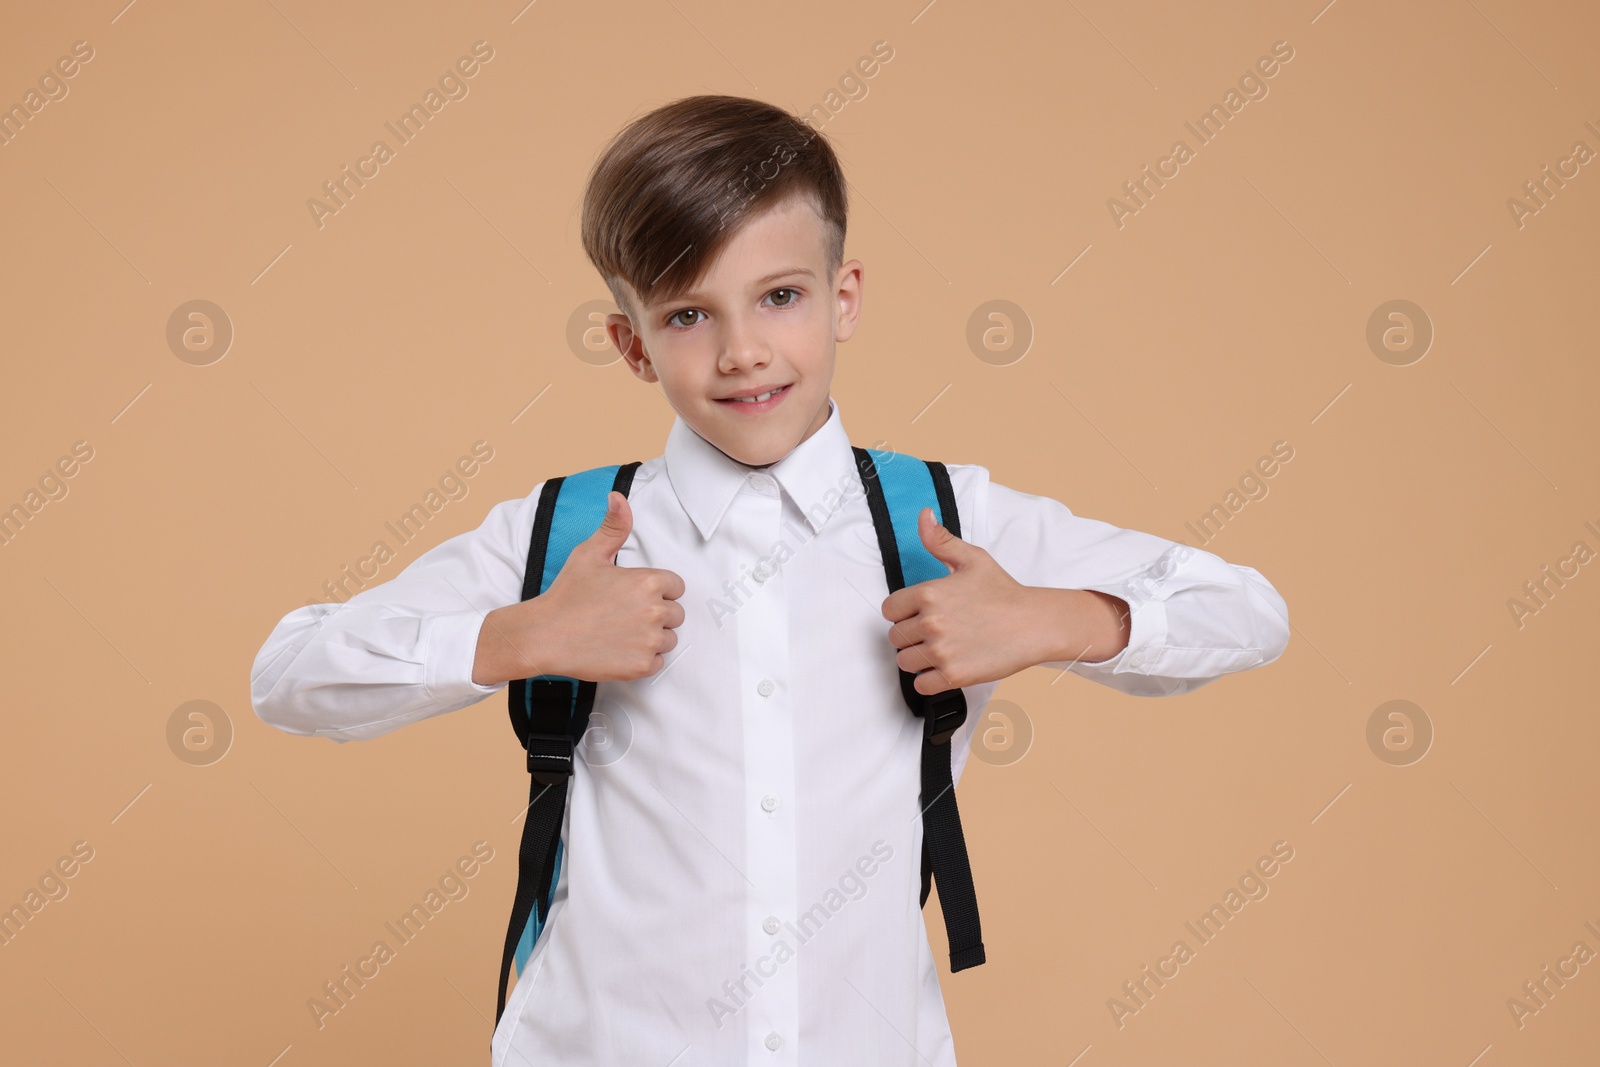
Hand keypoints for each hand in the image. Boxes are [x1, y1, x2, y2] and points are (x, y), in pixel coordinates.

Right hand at [473, 491, 685, 684]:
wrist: (545, 636)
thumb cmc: (567, 594)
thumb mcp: (589, 554)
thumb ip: (613, 526)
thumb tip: (618, 497)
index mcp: (648, 582)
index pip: (675, 586)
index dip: (656, 590)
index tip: (633, 595)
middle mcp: (655, 611)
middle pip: (675, 614)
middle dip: (656, 614)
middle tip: (624, 615)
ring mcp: (649, 641)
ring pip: (668, 639)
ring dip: (651, 637)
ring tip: (620, 632)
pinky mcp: (641, 666)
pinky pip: (657, 662)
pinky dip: (641, 659)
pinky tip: (618, 649)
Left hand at [880, 507, 1051, 694]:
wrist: (1034, 623)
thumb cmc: (1004, 592)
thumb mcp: (972, 559)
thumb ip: (940, 540)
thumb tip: (924, 516)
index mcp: (929, 593)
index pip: (889, 610)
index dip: (902, 613)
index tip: (918, 615)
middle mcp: (931, 622)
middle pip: (895, 638)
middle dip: (911, 636)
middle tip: (935, 633)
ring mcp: (941, 651)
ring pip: (905, 662)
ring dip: (918, 659)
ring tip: (941, 650)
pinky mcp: (954, 675)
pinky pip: (921, 685)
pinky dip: (929, 680)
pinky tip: (945, 668)